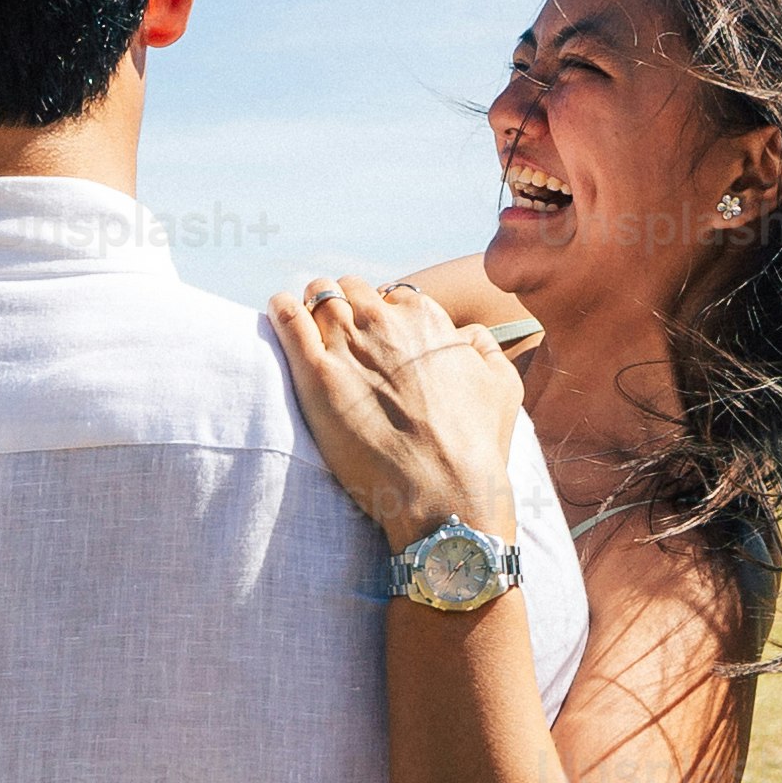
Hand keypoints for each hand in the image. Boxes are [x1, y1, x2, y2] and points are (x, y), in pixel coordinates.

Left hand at [264, 277, 528, 556]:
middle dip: (346, 306)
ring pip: (319, 295)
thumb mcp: (502, 385)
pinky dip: (282, 310)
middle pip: (352, 290)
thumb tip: (465, 333)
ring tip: (309, 323)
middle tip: (342, 336)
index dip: (384, 317)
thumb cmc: (476, 445)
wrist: (445, 491)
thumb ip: (484, 346)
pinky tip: (280, 312)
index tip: (379, 340)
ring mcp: (348, 343)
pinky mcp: (315, 373)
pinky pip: (287, 318)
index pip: (393, 296)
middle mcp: (385, 321)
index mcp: (426, 319)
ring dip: (313, 304)